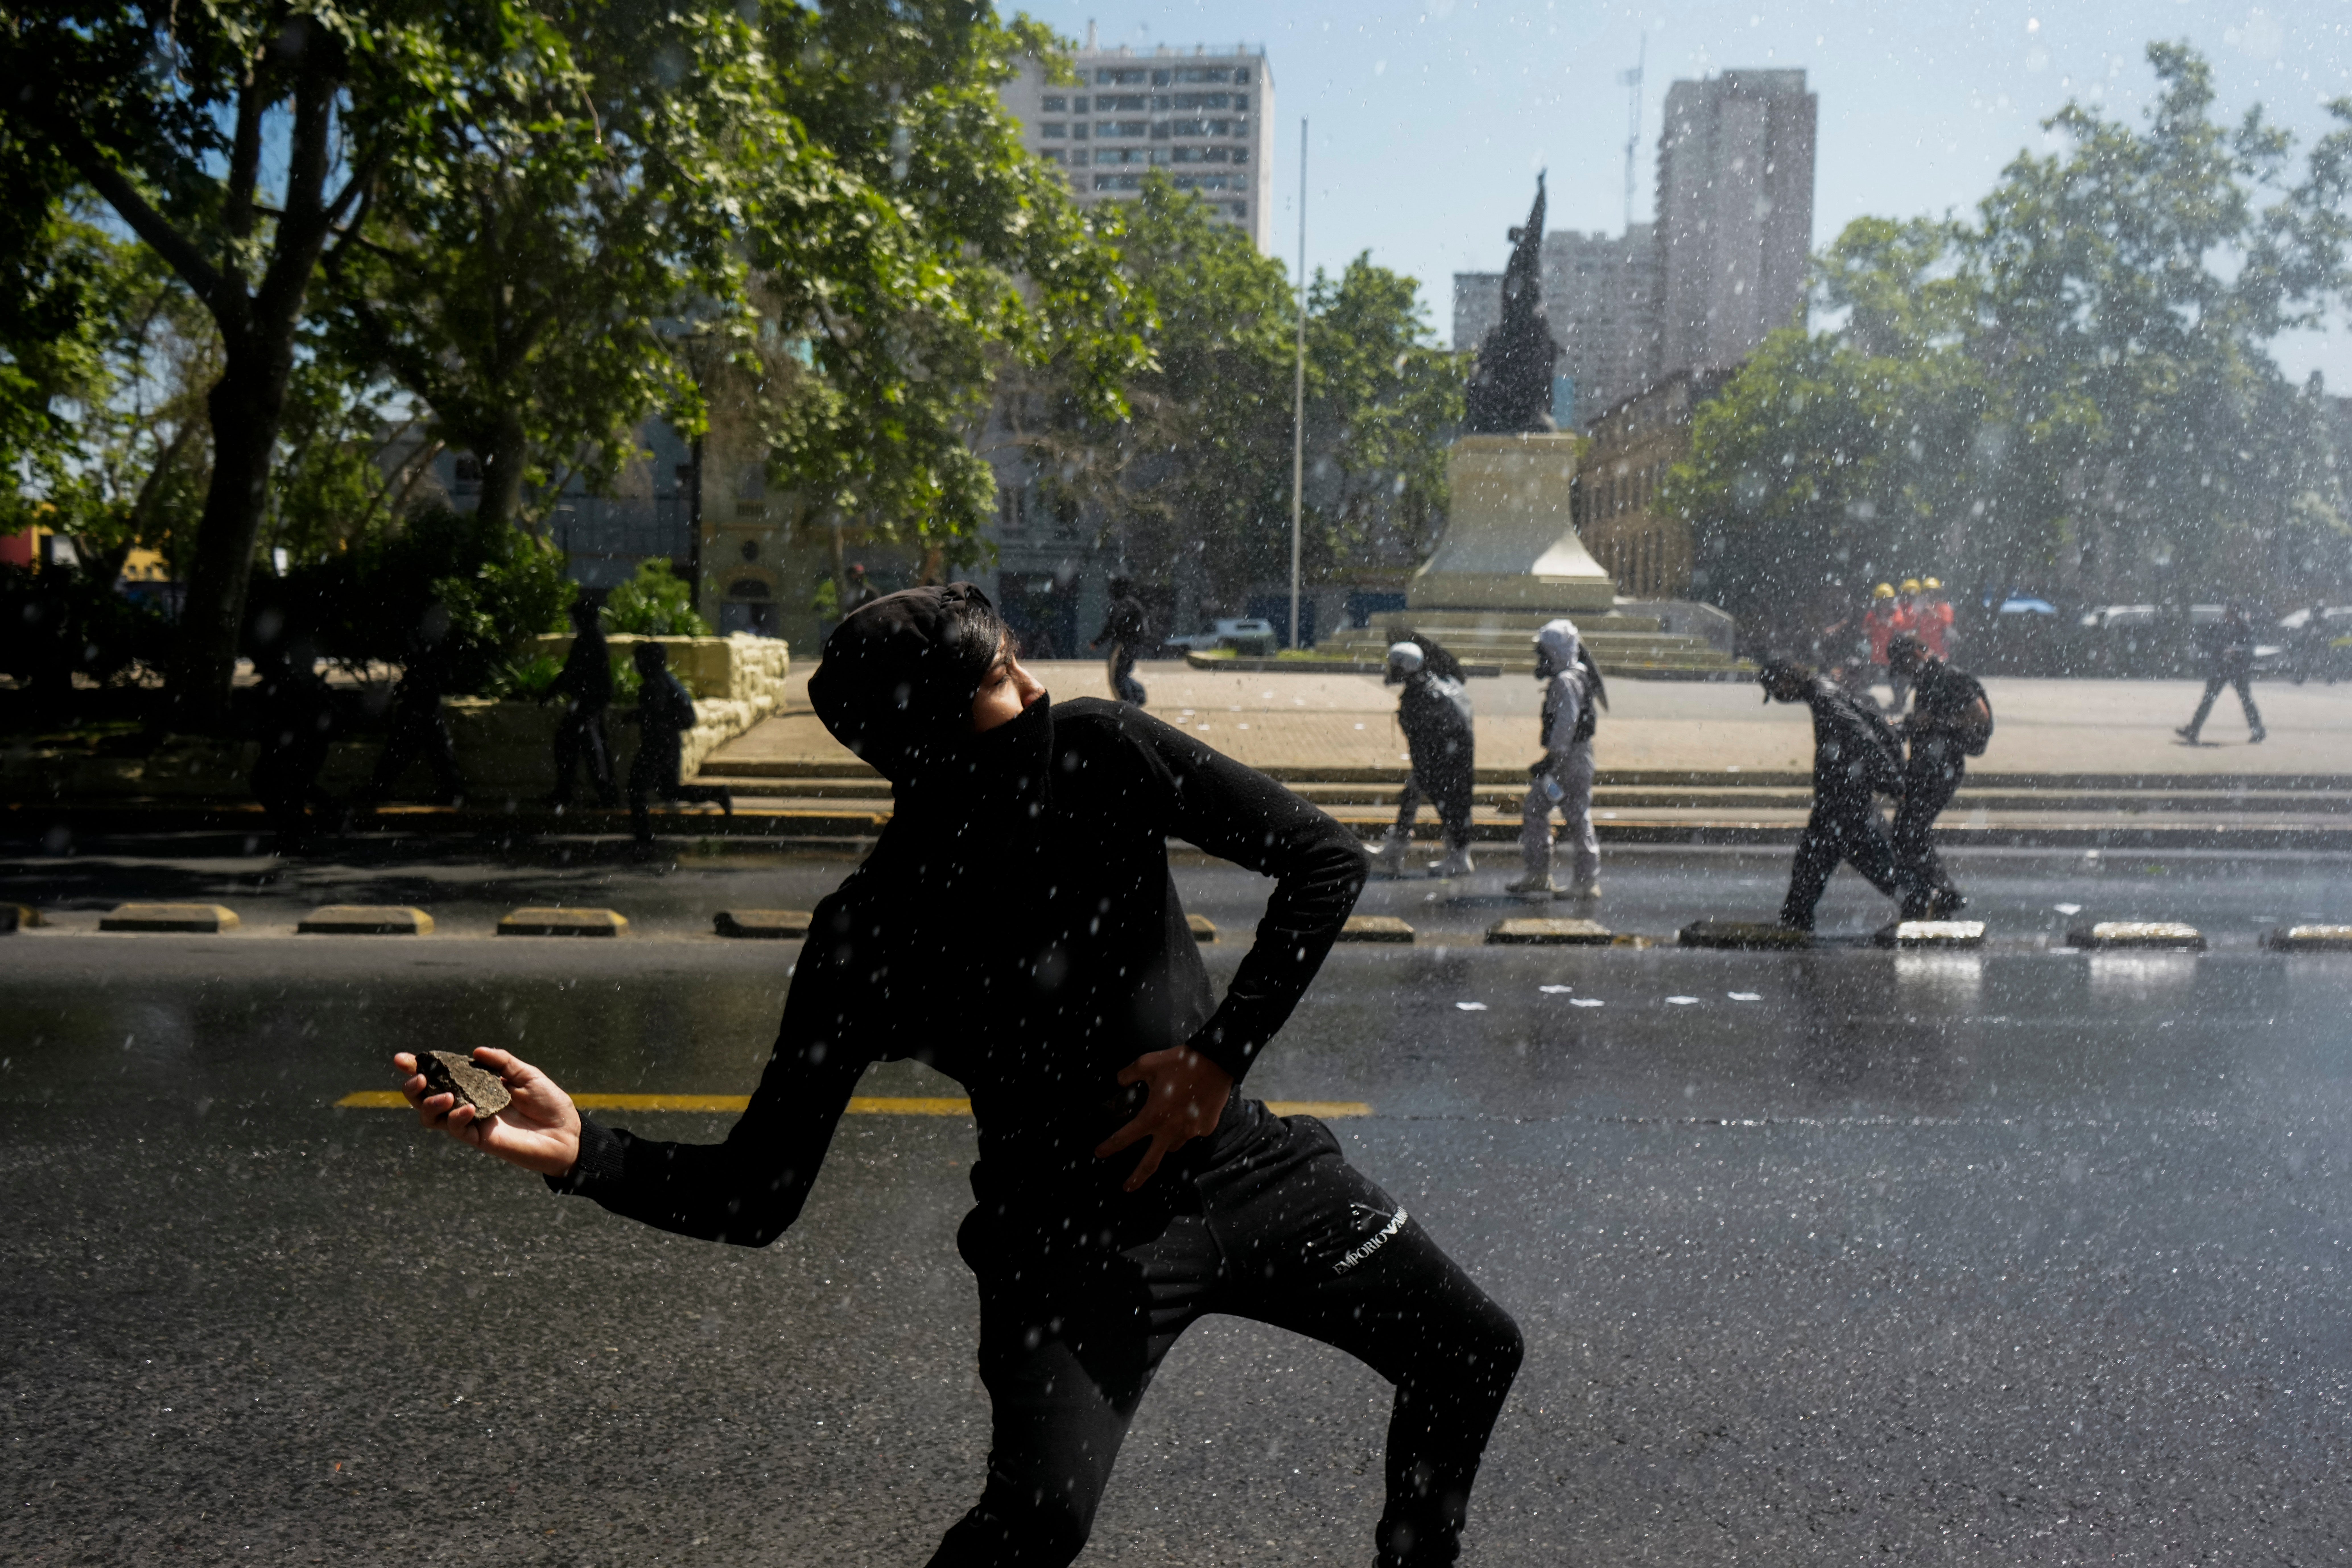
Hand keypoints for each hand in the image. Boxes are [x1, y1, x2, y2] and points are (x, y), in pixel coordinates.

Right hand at [393, 1047, 581, 1177]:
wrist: (566, 1131)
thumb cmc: (548, 1102)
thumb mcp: (527, 1074)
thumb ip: (501, 1062)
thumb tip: (475, 1051)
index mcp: (476, 1085)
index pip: (442, 1075)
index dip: (419, 1067)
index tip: (402, 1059)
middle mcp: (468, 1103)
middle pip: (426, 1098)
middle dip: (413, 1087)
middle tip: (417, 1077)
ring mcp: (472, 1122)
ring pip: (433, 1117)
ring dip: (430, 1104)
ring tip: (444, 1095)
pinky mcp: (480, 1139)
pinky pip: (458, 1130)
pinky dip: (457, 1118)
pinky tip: (468, 1108)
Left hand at [1093, 1046, 1231, 1191]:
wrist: (1217, 1061)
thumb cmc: (1180, 1062)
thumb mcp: (1148, 1062)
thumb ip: (1129, 1074)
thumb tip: (1119, 1080)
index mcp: (1153, 1116)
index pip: (1125, 1138)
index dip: (1110, 1147)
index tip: (1099, 1153)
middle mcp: (1171, 1130)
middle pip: (1150, 1163)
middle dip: (1137, 1178)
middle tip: (1127, 1187)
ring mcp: (1190, 1132)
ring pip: (1172, 1145)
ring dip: (1165, 1141)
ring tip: (1164, 1127)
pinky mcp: (1206, 1128)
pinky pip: (1191, 1133)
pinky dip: (1186, 1126)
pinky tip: (1188, 1110)